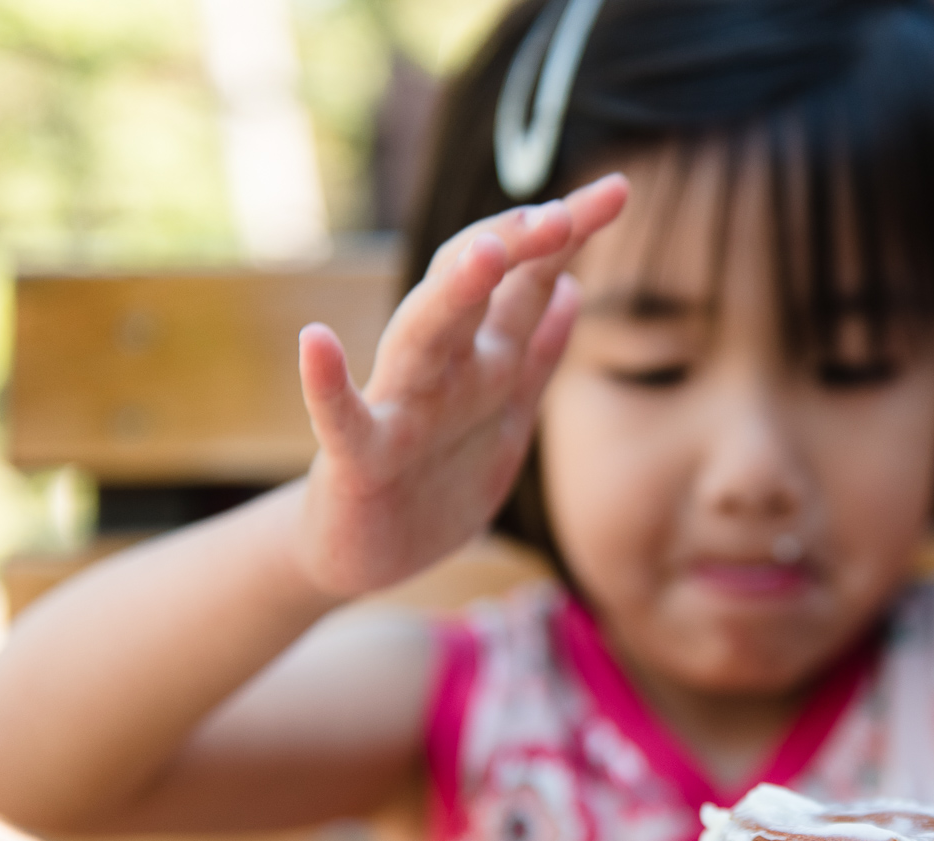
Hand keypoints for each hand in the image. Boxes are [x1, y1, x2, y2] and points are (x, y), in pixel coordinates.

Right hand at [291, 174, 629, 597]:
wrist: (369, 558)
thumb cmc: (436, 480)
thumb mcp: (504, 416)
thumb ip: (535, 353)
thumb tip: (570, 284)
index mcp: (485, 361)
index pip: (528, 279)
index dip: (568, 235)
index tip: (619, 189)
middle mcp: (443, 371)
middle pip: (477, 290)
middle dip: (516, 247)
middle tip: (559, 213)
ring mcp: (400, 410)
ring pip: (423, 340)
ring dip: (450, 295)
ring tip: (482, 253)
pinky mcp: (360, 462)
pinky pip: (344, 421)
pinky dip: (327, 385)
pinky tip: (314, 342)